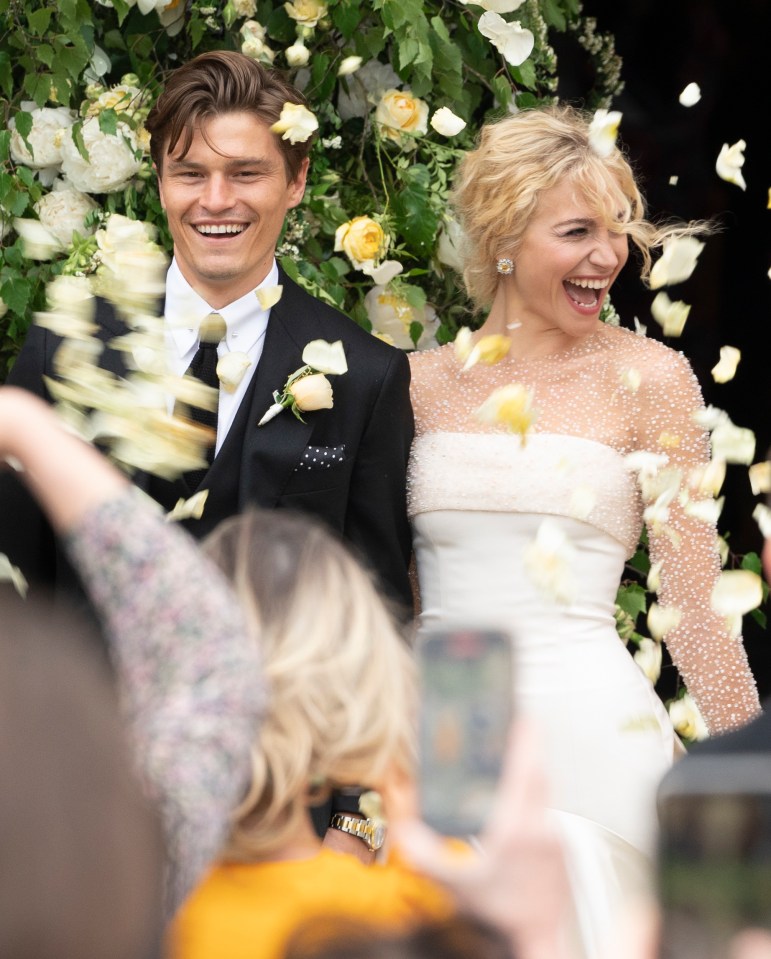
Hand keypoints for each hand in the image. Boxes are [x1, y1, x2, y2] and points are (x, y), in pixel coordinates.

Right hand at [389, 719, 574, 958]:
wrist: (537, 940)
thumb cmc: (498, 916)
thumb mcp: (452, 883)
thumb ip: (423, 853)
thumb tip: (403, 827)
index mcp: (516, 828)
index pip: (528, 769)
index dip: (526, 739)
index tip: (523, 717)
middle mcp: (542, 829)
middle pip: (540, 774)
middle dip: (529, 748)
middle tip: (516, 727)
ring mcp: (557, 840)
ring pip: (546, 794)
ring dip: (532, 774)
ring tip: (512, 762)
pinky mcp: (563, 851)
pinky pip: (548, 813)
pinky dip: (535, 800)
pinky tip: (517, 807)